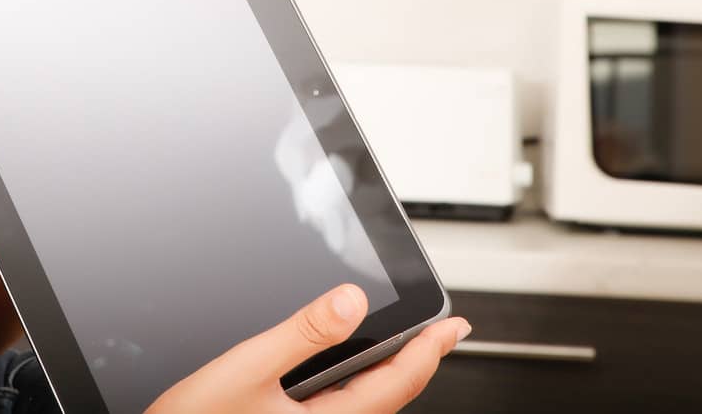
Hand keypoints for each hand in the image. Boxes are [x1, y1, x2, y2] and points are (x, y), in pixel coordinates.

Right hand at [146, 284, 469, 413]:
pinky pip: (342, 409)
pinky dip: (359, 384)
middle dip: (417, 361)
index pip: (398, 383)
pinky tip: (349, 371)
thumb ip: (302, 334)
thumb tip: (352, 299)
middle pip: (389, 397)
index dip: (431, 350)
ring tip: (406, 346)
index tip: (454, 325)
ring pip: (367, 405)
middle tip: (441, 331)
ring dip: (391, 373)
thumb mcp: (247, 369)